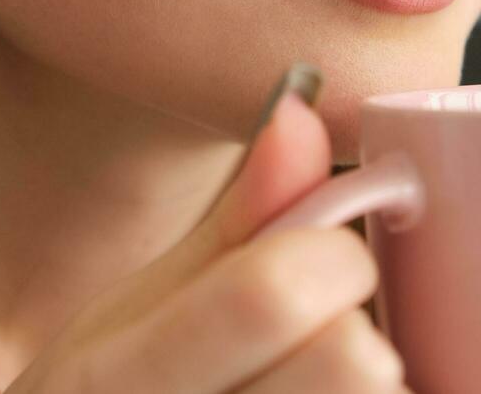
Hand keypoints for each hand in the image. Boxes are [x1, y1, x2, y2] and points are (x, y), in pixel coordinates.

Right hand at [6, 66, 406, 393]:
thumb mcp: (135, 316)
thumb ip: (236, 224)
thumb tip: (303, 113)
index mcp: (111, 384)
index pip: (276, 290)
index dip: (334, 254)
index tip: (329, 258)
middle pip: (353, 368)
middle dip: (369, 335)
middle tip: (342, 341)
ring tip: (330, 389)